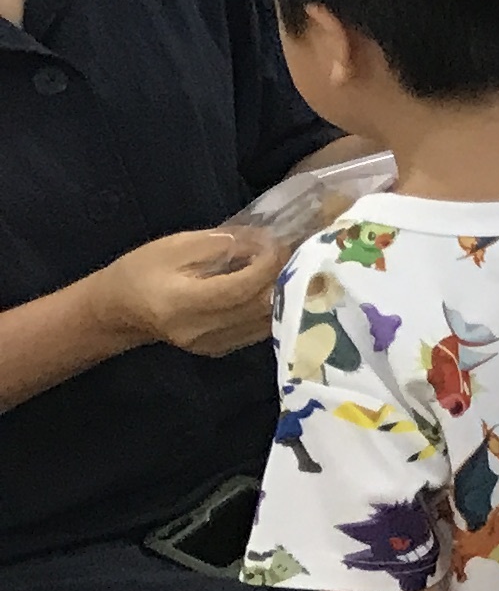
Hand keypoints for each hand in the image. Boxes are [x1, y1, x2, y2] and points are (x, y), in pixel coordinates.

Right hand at [91, 227, 282, 356]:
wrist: (119, 310)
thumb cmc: (142, 271)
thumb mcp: (175, 246)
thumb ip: (221, 244)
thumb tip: (263, 241)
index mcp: (182, 303)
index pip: (241, 288)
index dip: (267, 264)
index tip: (276, 243)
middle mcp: (200, 330)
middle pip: (260, 307)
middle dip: (281, 277)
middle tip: (288, 253)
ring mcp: (211, 345)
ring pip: (265, 321)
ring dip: (281, 294)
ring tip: (284, 268)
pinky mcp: (219, 350)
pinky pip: (257, 329)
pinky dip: (271, 307)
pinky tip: (271, 288)